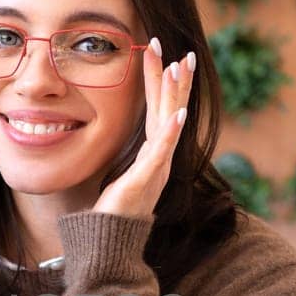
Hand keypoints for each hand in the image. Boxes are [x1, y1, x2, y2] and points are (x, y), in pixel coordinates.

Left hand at [92, 38, 195, 218]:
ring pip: (168, 123)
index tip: (165, 56)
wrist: (112, 243)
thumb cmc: (115, 212)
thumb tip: (123, 139)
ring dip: (174, 95)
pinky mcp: (146, 180)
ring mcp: (156, 168)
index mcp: (153, 153)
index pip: (159, 111)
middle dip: (174, 80)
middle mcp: (160, 157)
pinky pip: (161, 152)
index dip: (161, 84)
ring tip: (179, 68)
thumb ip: (129, 158)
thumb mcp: (121, 174)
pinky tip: (178, 114)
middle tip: (183, 52)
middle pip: (169, 110)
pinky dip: (170, 132)